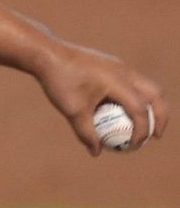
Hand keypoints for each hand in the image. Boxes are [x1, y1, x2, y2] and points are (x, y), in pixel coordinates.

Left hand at [35, 41, 167, 155]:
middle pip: (155, 94)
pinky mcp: (112, 65)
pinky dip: (136, 97)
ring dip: (150, 106)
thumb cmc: (59, 82)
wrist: (47, 54)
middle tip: (155, 136)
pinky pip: (132, 82)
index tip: (135, 145)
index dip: (142, 130)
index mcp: (118, 81)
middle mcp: (124, 71)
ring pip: (146, 86)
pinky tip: (122, 112)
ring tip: (144, 126)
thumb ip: (86, 133)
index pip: (140, 109)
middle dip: (160, 117)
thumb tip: (96, 152)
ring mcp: (120, 66)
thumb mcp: (72, 110)